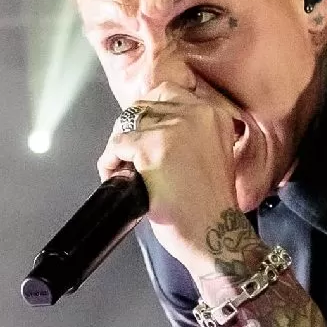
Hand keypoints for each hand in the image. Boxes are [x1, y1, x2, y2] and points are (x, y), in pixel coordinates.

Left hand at [98, 82, 239, 273]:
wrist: (216, 234)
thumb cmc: (210, 205)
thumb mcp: (211, 152)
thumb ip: (190, 131)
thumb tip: (151, 122)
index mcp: (214, 114)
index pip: (167, 92)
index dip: (149, 114)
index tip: (143, 135)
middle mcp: (197, 113)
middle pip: (143, 105)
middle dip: (132, 130)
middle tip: (130, 157)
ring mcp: (175, 129)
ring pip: (128, 124)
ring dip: (120, 148)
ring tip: (124, 170)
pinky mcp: (154, 148)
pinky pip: (117, 145)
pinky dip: (110, 162)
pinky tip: (119, 178)